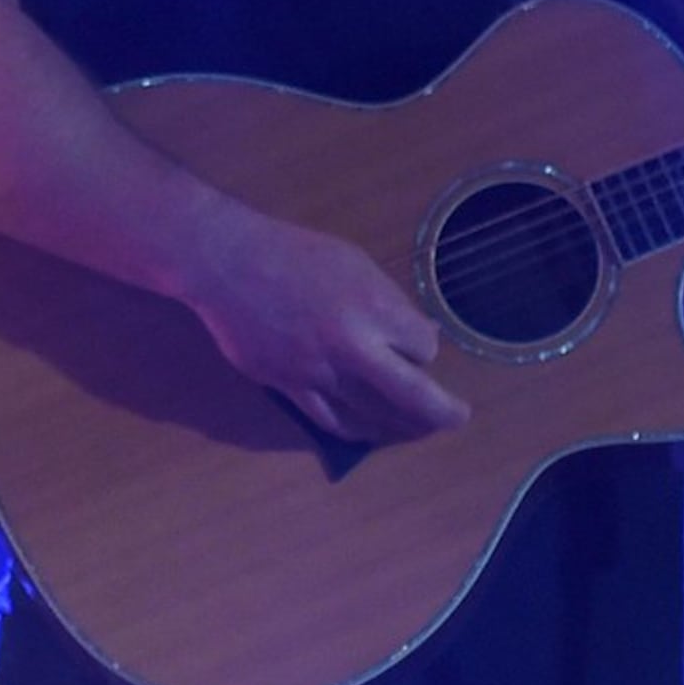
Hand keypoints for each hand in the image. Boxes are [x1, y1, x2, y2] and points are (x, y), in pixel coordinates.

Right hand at [179, 207, 466, 446]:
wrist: (226, 263)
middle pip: (411, 396)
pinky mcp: (287, 387)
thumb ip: (388, 302)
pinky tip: (368, 431)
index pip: (422, 347)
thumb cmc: (294, 253)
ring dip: (401, 428)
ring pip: (371, 417)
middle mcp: (350, 346)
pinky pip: (330, 420)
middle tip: (457, 418)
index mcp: (371, 307)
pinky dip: (356, 430)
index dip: (425, 347)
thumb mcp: (353, 262)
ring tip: (417, 430)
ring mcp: (317, 372)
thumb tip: (419, 334)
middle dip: (442, 413)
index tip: (416, 341)